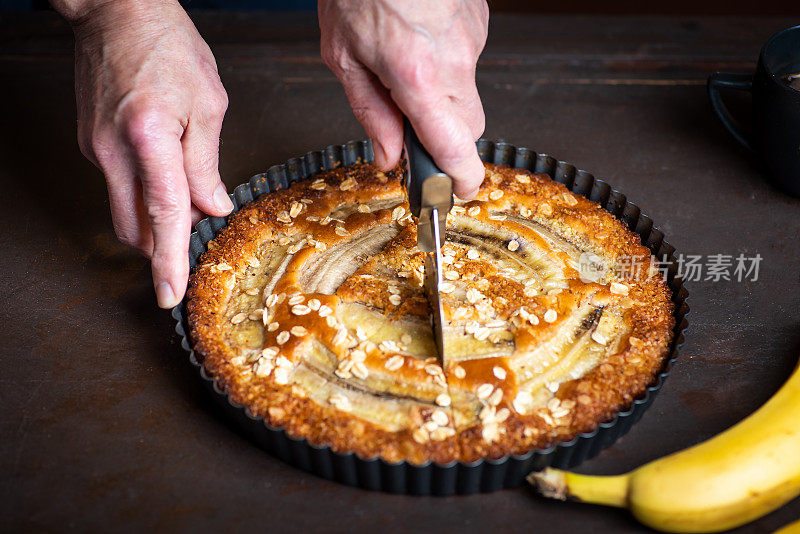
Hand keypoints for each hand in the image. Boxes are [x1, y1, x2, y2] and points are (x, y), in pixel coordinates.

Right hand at [61, 0, 230, 307]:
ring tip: (186, 201)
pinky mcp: (91, 145)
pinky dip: (144, 194)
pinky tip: (164, 175)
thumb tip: (212, 208)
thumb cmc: (168, 46)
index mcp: (149, 136)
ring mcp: (96, 149)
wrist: (117, 12)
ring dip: (154, 221)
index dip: (169, 259)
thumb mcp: (207, 104)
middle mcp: (113, 150)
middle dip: (162, 246)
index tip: (170, 293)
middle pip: (135, 226)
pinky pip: (119, 187)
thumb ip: (208, 164)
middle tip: (192, 242)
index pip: (164, 213)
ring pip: (124, 211)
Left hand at [319, 0, 488, 199]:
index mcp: (417, 76)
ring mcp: (472, 39)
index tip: (456, 194)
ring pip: (468, 94)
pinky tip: (419, 41)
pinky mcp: (479, 22)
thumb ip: (370, 113)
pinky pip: (467, 61)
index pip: (455, 147)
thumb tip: (388, 156)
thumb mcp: (344, 57)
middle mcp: (454, 61)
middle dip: (445, 138)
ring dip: (442, 99)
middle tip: (412, 127)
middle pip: (469, 129)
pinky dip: (446, 65)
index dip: (460, 180)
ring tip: (406, 67)